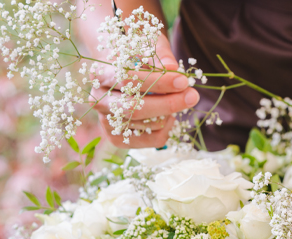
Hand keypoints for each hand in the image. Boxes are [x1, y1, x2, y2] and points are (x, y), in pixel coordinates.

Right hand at [91, 32, 199, 147]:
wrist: (120, 72)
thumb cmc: (137, 56)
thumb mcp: (148, 45)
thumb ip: (160, 53)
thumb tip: (172, 67)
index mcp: (100, 74)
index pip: (128, 80)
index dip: (158, 81)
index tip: (183, 80)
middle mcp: (98, 100)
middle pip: (134, 108)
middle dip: (168, 103)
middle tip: (192, 95)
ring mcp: (106, 121)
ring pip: (146, 125)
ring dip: (170, 114)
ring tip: (179, 99)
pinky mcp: (117, 138)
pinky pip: (151, 139)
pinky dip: (167, 128)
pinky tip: (169, 115)